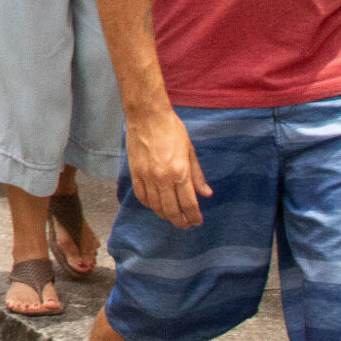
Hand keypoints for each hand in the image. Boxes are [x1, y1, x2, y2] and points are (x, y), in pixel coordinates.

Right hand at [124, 107, 210, 228]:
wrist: (147, 116)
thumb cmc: (172, 130)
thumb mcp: (190, 151)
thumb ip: (197, 175)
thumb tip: (206, 194)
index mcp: (180, 172)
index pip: (189, 204)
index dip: (194, 217)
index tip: (197, 222)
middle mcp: (163, 178)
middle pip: (172, 209)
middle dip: (180, 221)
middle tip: (185, 225)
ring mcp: (146, 176)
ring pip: (155, 205)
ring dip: (165, 215)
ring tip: (172, 217)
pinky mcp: (135, 172)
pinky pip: (141, 195)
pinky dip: (149, 204)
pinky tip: (155, 206)